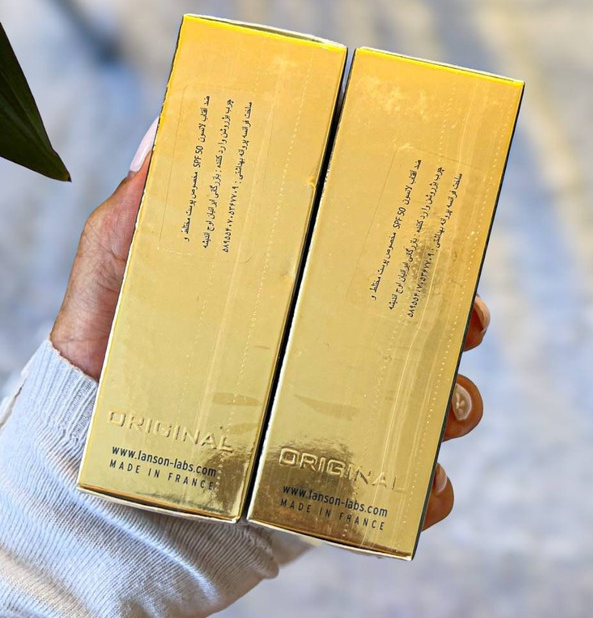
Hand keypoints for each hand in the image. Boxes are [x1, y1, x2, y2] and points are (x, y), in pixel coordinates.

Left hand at [51, 121, 488, 533]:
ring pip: (433, 405)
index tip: (442, 230)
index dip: (419, 249)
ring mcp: (336, 419)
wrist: (103, 469)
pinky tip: (420, 488)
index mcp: (294, 300)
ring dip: (457, 400)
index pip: (371, 266)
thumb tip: (171, 125)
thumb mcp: (119, 272)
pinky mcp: (337, 486)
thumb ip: (143, 205)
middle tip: (465, 318)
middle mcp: (325, 355)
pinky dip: (431, 492)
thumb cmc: (109, 361)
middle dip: (460, 321)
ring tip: (444, 404)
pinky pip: (408, 493)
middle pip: (421, 331)